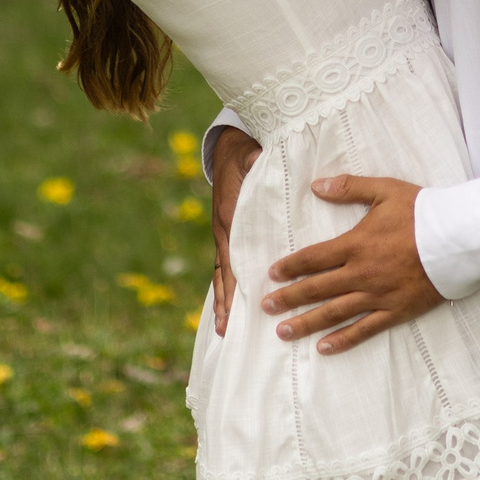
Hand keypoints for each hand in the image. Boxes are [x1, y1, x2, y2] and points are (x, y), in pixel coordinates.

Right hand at [205, 125, 263, 336]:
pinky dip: (226, 284)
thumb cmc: (246, 154)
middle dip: (224, 303)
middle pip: (223, 275)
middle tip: (225, 332)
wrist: (230, 147)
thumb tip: (257, 159)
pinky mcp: (229, 232)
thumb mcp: (250, 157)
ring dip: (223, 300)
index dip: (231, 286)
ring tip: (224, 328)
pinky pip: (227, 263)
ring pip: (222, 273)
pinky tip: (231, 302)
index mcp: (229, 220)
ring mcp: (225, 234)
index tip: (232, 310)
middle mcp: (224, 232)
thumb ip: (254, 161)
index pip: (230, 260)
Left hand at [261, 176, 443, 353]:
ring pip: (335, 313)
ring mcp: (378, 295)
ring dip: (307, 323)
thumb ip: (349, 188)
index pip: (314, 258)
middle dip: (289, 298)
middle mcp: (362, 273)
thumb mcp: (385, 190)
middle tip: (266, 307)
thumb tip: (317, 186)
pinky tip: (324, 348)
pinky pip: (365, 329)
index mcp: (356, 244)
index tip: (272, 275)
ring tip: (283, 332)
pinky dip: (343, 340)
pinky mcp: (396, 311)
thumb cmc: (423, 212)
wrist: (459, 238)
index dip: (291, 266)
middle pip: (317, 288)